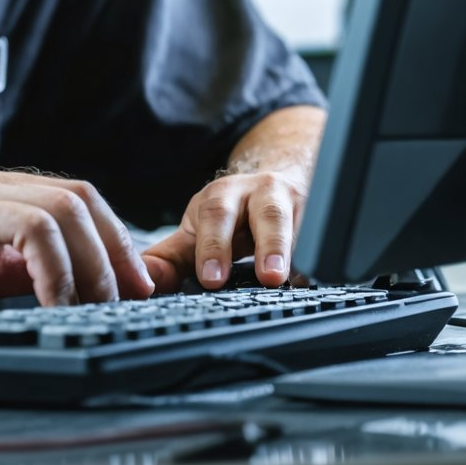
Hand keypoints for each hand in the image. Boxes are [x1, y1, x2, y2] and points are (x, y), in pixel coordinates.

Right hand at [0, 166, 155, 333]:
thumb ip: (10, 278)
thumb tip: (67, 295)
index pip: (75, 203)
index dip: (113, 241)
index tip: (133, 286)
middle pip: (81, 197)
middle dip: (117, 249)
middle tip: (131, 297)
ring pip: (63, 206)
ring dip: (93, 259)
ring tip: (97, 304)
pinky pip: (27, 226)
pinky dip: (55, 264)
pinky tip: (55, 299)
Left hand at [140, 168, 309, 291]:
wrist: (274, 184)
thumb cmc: (230, 214)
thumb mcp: (198, 230)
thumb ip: (170, 258)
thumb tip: (141, 281)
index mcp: (222, 196)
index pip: (216, 217)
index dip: (214, 247)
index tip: (211, 279)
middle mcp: (262, 193)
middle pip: (267, 215)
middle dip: (268, 246)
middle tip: (267, 277)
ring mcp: (297, 204)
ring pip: (302, 224)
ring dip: (300, 252)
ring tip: (297, 278)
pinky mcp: (322, 219)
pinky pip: (324, 239)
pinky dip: (320, 261)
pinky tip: (317, 279)